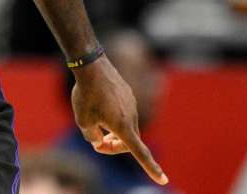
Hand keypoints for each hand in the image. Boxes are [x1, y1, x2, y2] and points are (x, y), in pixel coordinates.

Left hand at [71, 57, 167, 185]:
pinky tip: (100, 105)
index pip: (140, 153)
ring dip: (113, 131)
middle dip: (114, 146)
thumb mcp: (83, 121)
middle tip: (97, 144)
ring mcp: (132, 104)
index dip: (151, 168)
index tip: (163, 180)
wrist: (92, 66)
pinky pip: (124, 111)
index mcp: (123, 127)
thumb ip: (93, 136)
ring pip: (126, 125)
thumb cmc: (86, 95)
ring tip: (96, 124)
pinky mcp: (129, 94)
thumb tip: (99, 139)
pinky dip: (114, 116)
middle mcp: (132, 117)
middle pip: (128, 141)